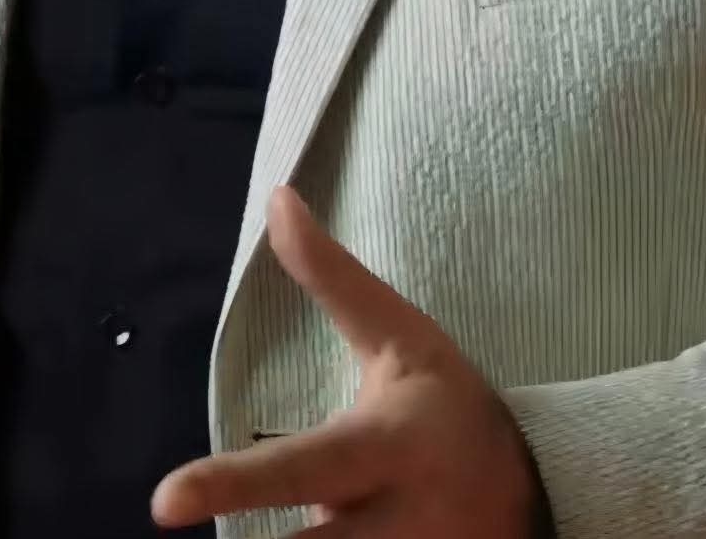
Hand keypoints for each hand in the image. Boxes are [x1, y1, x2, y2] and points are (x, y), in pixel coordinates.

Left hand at [152, 187, 539, 536]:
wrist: (542, 494)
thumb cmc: (450, 404)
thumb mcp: (399, 335)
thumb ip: (331, 277)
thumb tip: (276, 199)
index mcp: (385, 449)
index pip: (300, 469)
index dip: (232, 486)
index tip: (163, 503)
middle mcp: (394, 527)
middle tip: (185, 533)